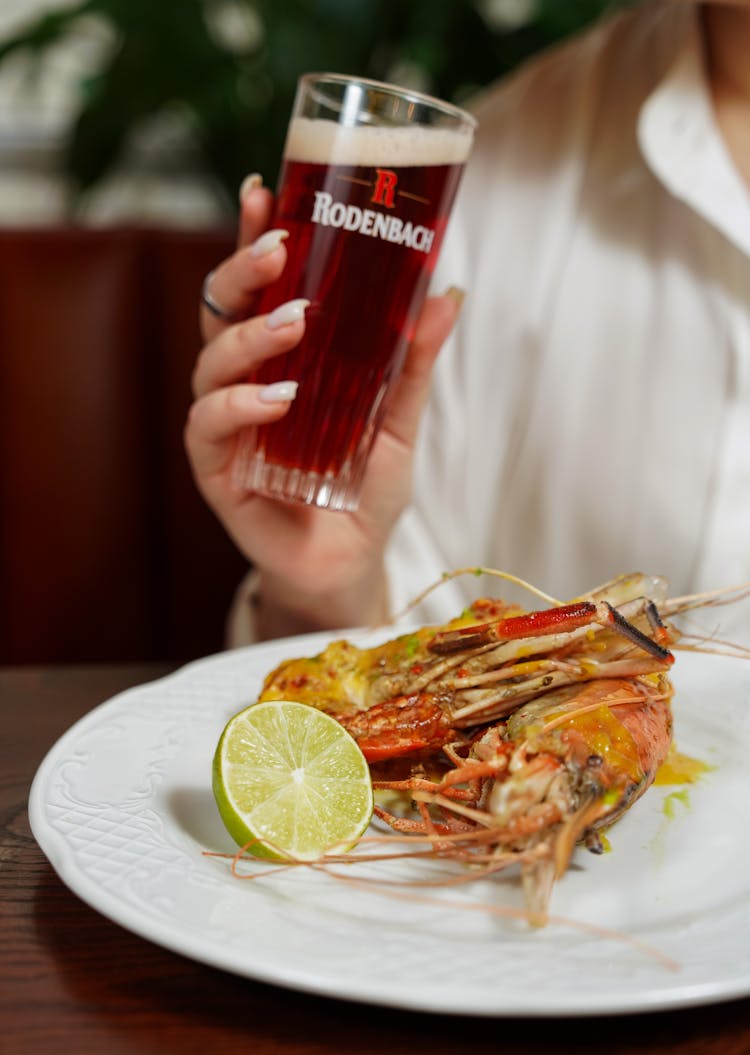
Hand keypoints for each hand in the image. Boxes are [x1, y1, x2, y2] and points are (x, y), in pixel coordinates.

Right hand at [185, 176, 461, 637]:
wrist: (352, 561)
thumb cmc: (364, 487)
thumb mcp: (397, 417)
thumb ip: (411, 361)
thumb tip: (448, 293)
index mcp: (278, 359)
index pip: (257, 288)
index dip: (252, 237)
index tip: (265, 190)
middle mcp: (243, 383)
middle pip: (221, 310)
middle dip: (244, 270)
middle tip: (281, 245)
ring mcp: (225, 424)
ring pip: (210, 360)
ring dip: (251, 334)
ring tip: (295, 321)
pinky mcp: (216, 469)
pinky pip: (209, 424)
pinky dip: (242, 406)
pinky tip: (278, 398)